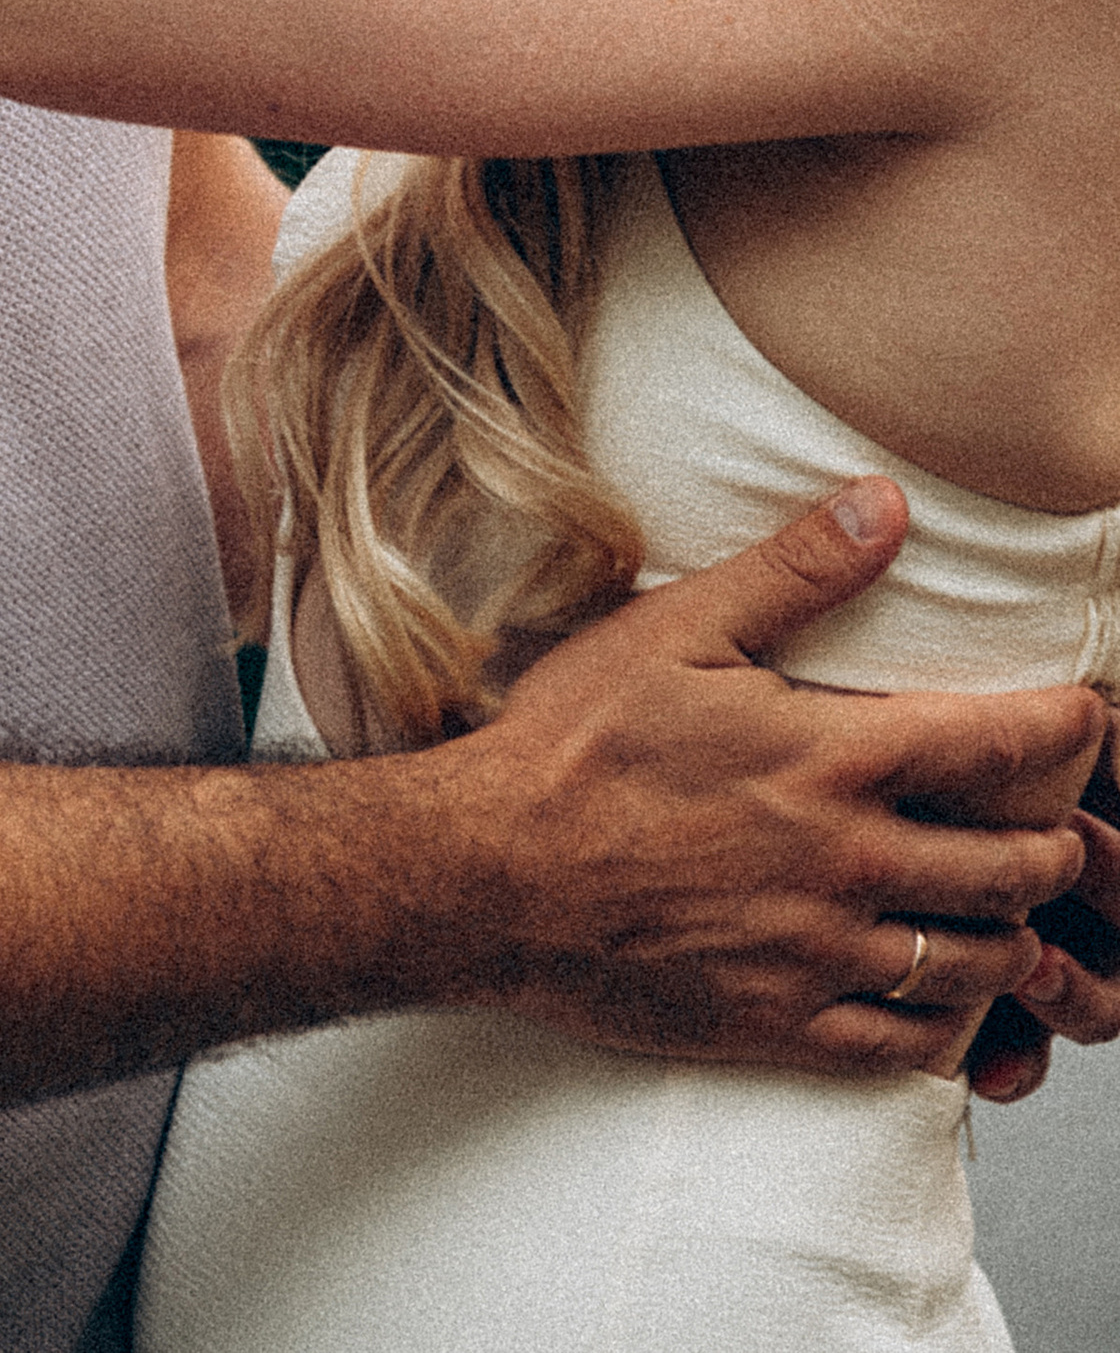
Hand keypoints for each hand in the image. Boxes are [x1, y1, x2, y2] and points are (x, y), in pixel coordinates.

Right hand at [437, 478, 1101, 1075]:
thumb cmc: (573, 747)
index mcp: (829, 759)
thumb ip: (793, 569)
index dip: (1066, 730)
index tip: (1090, 717)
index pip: (997, 745)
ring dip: (1014, 934)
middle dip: (1056, 842)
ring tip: (1013, 909)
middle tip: (1060, 825)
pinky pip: (911, 1046)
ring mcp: (820, 954)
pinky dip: (953, 1023)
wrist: (490, 874)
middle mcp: (846, 863)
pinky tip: (948, 997)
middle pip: (1011, 866)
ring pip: (976, 961)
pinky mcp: (784, 1024)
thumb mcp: (675, 628)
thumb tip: (886, 504)